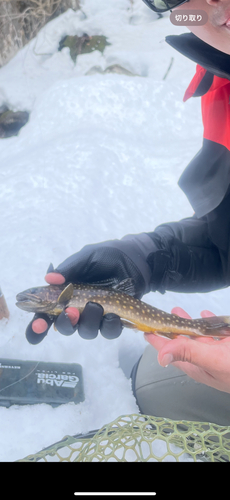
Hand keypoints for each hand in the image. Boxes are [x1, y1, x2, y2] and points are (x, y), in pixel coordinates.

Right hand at [25, 235, 152, 343]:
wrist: (137, 259)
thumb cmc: (109, 256)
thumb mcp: (87, 258)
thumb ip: (69, 268)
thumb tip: (49, 278)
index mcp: (64, 294)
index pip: (45, 314)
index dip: (38, 325)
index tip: (39, 326)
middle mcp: (78, 308)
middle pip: (64, 327)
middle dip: (66, 323)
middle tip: (72, 311)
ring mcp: (96, 316)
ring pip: (86, 331)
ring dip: (89, 322)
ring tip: (97, 305)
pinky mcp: (114, 320)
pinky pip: (108, 331)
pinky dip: (110, 325)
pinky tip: (113, 314)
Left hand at [144, 307, 229, 392]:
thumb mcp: (213, 360)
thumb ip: (189, 354)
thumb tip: (161, 356)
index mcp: (197, 366)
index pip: (171, 352)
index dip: (157, 341)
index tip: (145, 330)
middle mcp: (205, 360)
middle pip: (182, 342)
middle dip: (170, 329)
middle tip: (160, 317)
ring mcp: (218, 353)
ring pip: (198, 336)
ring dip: (188, 324)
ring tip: (178, 312)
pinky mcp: (228, 346)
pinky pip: (215, 332)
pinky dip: (209, 323)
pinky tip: (206, 315)